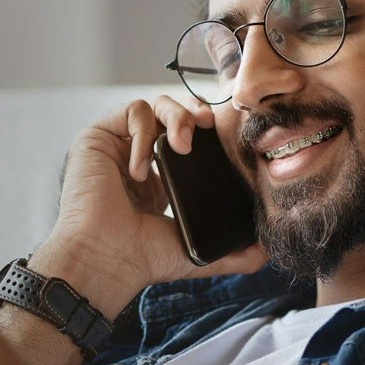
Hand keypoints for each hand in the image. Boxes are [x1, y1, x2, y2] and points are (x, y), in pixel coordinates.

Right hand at [41, 94, 265, 306]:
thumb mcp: (198, 253)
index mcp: (162, 177)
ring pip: (154, 104)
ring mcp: (118, 146)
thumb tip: (267, 252)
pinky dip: (143, 135)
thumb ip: (233, 252)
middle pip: (173, 111)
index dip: (207, 128)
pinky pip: (130, 113)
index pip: (189, 135)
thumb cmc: (143, 258)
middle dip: (195, 112)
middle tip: (209, 125)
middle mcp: (139, 157)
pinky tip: (142, 170)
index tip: (226, 133)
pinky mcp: (97, 138)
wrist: (107, 259)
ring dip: (175, 118)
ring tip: (182, 146)